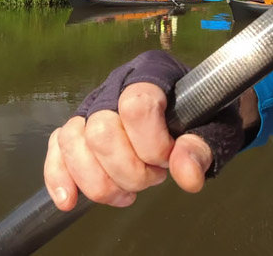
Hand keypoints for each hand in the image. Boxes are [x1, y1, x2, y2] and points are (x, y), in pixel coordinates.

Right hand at [43, 51, 243, 210]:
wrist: (195, 116)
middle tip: (153, 178)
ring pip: (73, 142)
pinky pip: (56, 149)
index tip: (168, 159)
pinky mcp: (76, 130)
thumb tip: (186, 174)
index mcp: (151, 72)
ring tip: (126, 192)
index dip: (151, 143)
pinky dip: (58, 176)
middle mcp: (115, 84)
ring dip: (99, 180)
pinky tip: (69, 200)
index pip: (135, 105)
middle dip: (127, 169)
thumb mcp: (216, 130)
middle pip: (100, 130)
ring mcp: (91, 107)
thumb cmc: (204, 118)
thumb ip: (202, 148)